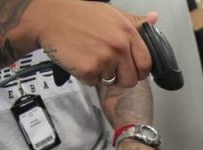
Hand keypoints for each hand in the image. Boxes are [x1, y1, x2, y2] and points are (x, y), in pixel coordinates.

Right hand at [22, 0, 154, 87]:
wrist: (49, 17)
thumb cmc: (78, 14)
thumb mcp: (111, 13)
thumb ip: (134, 21)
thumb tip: (154, 19)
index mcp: (128, 33)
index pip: (146, 64)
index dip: (139, 70)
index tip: (131, 69)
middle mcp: (119, 46)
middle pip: (132, 79)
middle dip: (122, 77)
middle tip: (108, 66)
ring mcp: (105, 59)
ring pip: (113, 82)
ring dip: (102, 75)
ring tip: (91, 56)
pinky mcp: (90, 69)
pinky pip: (94, 82)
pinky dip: (87, 76)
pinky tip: (80, 59)